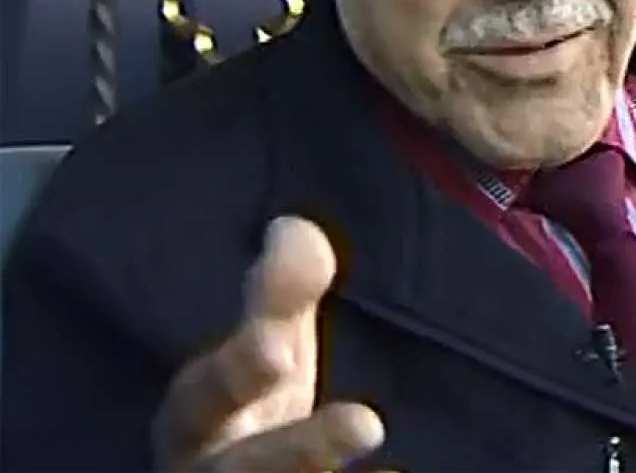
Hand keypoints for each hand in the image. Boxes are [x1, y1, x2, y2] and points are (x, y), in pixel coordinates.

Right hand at [152, 216, 385, 471]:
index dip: (236, 373)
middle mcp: (215, 471)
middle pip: (248, 469)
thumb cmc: (254, 406)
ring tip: (395, 468)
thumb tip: (295, 228)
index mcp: (198, 420)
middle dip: (299, 450)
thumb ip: (280, 295)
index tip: (277, 349)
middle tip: (367, 423)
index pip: (207, 395)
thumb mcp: (265, 347)